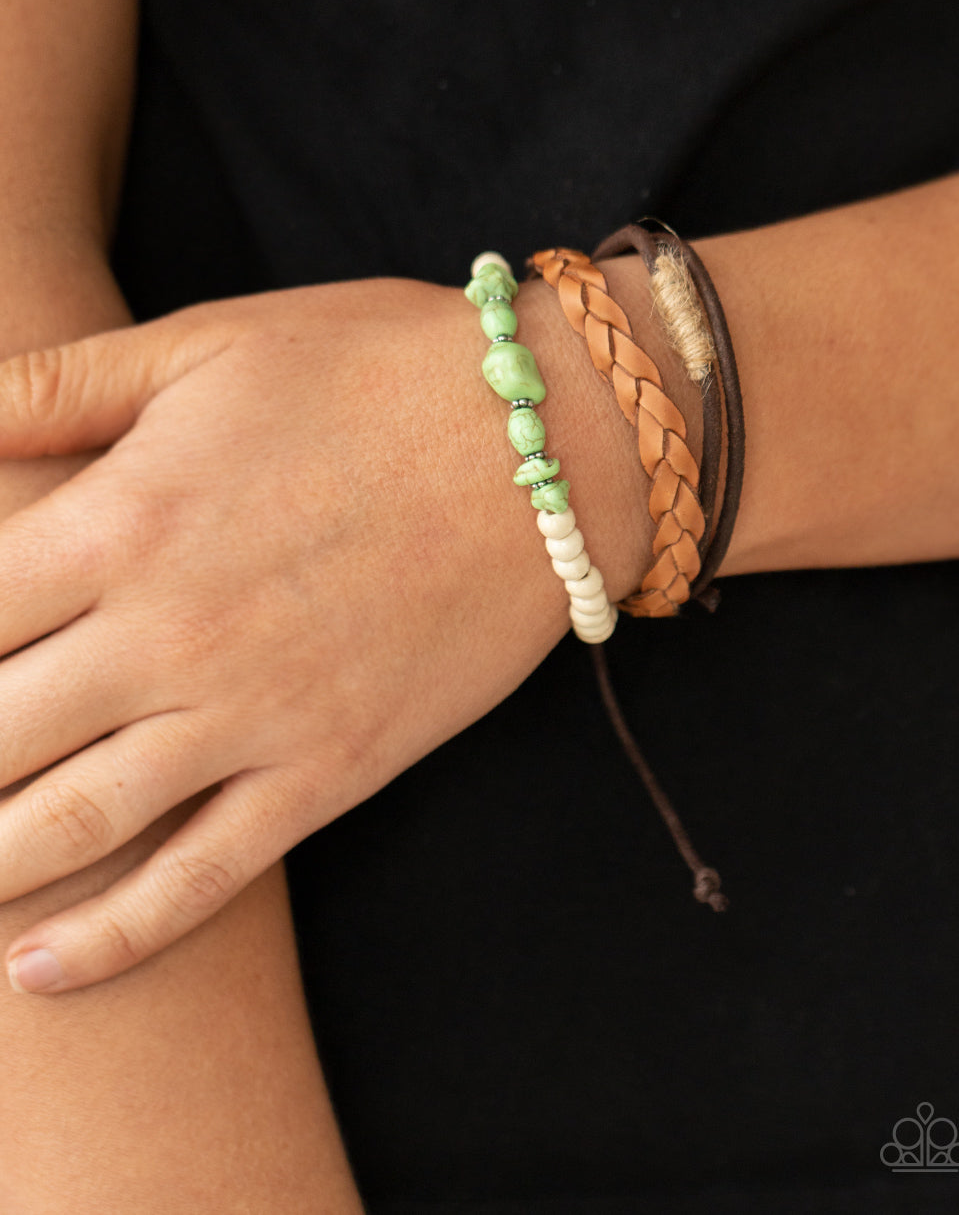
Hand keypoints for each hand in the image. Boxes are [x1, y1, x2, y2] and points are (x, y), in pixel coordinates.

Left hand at [0, 277, 637, 992]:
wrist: (550, 442)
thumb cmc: (374, 370)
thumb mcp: (206, 344)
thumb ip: (55, 386)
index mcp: (121, 517)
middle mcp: (167, 633)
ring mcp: (250, 716)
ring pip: (65, 826)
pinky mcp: (328, 771)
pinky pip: (199, 879)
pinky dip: (108, 938)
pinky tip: (36, 971)